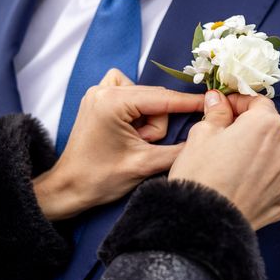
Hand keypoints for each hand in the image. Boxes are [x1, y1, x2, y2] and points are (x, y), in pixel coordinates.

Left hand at [34, 69, 203, 219]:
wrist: (69, 189)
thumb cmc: (100, 179)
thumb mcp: (145, 165)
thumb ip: (179, 150)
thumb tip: (204, 138)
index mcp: (112, 102)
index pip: (162, 99)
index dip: (189, 103)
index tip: (211, 102)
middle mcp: (103, 90)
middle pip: (154, 98)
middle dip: (157, 125)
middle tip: (144, 146)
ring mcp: (98, 93)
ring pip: (145, 98)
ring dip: (147, 121)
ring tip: (134, 143)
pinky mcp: (98, 100)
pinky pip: (130, 96)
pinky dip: (137, 112)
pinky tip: (130, 131)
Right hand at [169, 90, 279, 229]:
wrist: (203, 224)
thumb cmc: (200, 174)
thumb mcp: (201, 135)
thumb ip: (216, 113)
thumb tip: (218, 101)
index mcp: (267, 126)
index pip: (258, 103)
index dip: (239, 103)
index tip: (224, 108)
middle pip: (269, 131)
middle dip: (250, 131)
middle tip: (225, 139)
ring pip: (274, 158)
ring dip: (258, 157)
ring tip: (233, 167)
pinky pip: (274, 185)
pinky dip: (261, 183)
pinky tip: (240, 187)